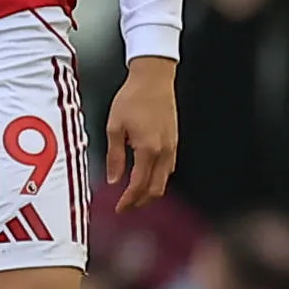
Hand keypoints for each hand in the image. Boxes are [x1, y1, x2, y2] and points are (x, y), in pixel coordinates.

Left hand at [106, 55, 178, 210]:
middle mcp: (164, 152)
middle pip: (156, 189)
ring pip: (164, 180)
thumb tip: (113, 179)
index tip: (118, 209)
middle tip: (125, 207)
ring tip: (133, 196)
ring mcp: (173, 147)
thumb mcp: (114, 127)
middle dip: (140, 202)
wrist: (154, 80)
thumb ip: (115, 156)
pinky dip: (157, 179)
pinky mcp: (175, 142)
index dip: (129, 201)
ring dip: (149, 191)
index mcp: (148, 149)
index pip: (139, 185)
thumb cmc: (132, 99)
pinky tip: (145, 177)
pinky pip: (168, 168)